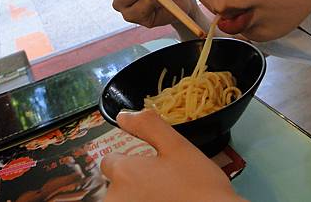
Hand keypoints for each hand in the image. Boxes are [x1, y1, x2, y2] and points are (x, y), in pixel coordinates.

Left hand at [101, 110, 245, 201]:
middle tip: (165, 184)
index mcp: (124, 173)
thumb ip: (148, 126)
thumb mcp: (177, 146)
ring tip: (168, 196)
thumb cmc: (200, 185)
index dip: (132, 161)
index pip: (110, 162)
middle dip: (135, 182)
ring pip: (124, 199)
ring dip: (140, 196)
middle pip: (116, 184)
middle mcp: (116, 198)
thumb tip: (123, 117)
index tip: (153, 168)